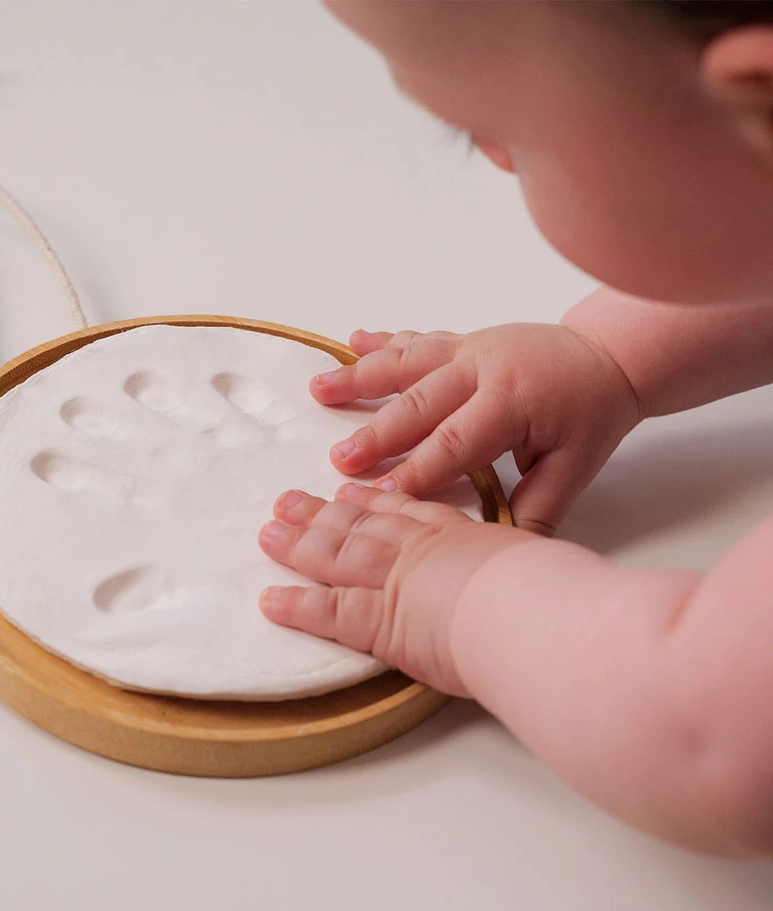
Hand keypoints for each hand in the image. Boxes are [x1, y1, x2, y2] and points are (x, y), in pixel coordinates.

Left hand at [258, 483, 533, 694]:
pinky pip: (327, 611)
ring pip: (336, 554)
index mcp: (456, 534)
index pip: (405, 511)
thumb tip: (537, 578)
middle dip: (320, 512)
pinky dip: (297, 605)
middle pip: (359, 524)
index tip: (349, 491)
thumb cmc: (547, 590)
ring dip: (300, 543)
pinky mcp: (377, 619)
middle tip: (288, 501)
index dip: (373, 500)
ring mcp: (392, 580)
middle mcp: (416, 549)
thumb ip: (519, 566)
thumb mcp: (539, 565)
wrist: (532, 611)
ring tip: (270, 532)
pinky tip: (270, 600)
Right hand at [310, 324, 642, 533]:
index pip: (455, 443)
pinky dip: (381, 343)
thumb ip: (536, 510)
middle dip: (376, 434)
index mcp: (512, 403)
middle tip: (340, 460)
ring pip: (406, 363)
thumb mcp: (574, 468)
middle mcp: (483, 369)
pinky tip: (350, 343)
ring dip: (360, 378)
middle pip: (420, 404)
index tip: (380, 497)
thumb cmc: (590, 416)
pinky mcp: (462, 340)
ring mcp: (469, 348)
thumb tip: (502, 553)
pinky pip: (416, 340)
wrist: (609, 355)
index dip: (416, 471)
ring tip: (318, 392)